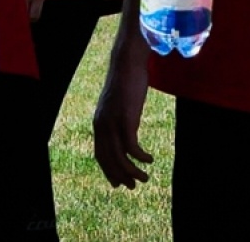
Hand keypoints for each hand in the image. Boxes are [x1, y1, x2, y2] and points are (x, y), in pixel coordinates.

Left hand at [93, 40, 153, 187]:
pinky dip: (140, 157)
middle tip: (133, 186)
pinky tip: (150, 159)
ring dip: (132, 171)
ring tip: (144, 178)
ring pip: (120, 157)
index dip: (109, 171)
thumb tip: (126, 130)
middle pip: (109, 160)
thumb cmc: (126, 81)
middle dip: (121, 176)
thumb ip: (119, 118)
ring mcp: (113, 123)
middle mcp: (102, 125)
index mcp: (99, 123)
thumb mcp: (119, 104)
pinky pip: (132, 147)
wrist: (127, 63)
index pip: (100, 154)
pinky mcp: (126, 119)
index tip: (118, 182)